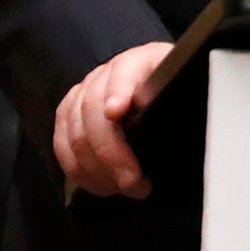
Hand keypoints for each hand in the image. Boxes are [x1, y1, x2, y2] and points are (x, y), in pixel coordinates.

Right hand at [52, 42, 173, 198]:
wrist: (162, 100)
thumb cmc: (177, 102)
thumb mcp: (188, 100)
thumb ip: (181, 108)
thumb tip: (183, 128)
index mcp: (144, 61)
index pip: (125, 71)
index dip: (117, 90)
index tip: (115, 112)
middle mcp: (109, 71)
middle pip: (92, 107)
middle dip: (110, 152)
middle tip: (133, 182)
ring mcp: (86, 91)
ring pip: (74, 129)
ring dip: (96, 168)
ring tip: (123, 189)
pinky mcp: (70, 113)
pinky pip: (62, 142)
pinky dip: (78, 169)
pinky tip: (101, 185)